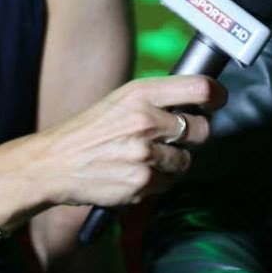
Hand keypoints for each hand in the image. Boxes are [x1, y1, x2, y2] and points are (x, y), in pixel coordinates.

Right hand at [0, 75, 225, 224]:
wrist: (53, 164)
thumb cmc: (88, 132)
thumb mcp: (119, 101)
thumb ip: (155, 100)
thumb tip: (195, 104)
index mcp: (140, 94)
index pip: (200, 89)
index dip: (217, 95)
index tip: (218, 101)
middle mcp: (146, 120)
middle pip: (202, 129)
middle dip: (194, 136)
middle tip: (176, 139)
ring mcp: (145, 154)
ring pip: (186, 161)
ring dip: (174, 163)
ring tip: (145, 158)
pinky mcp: (142, 182)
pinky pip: (169, 183)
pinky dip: (157, 182)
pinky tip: (135, 174)